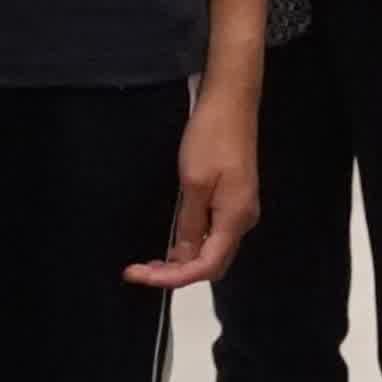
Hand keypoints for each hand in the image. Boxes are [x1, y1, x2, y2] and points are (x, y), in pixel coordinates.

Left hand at [129, 67, 260, 288]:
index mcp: (234, 219)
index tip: (139, 275)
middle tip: (141, 271)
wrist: (231, 103)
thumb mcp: (193, 183)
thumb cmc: (211, 139)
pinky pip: (213, 234)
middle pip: (212, 263)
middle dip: (177, 273)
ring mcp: (239, 210)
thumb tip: (182, 258)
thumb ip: (188, 224)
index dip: (172, 278)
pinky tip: (172, 242)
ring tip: (150, 262)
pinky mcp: (233, 199)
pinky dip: (191, 244)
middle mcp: (242, 221)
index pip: (205, 266)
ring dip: (183, 260)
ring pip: (212, 250)